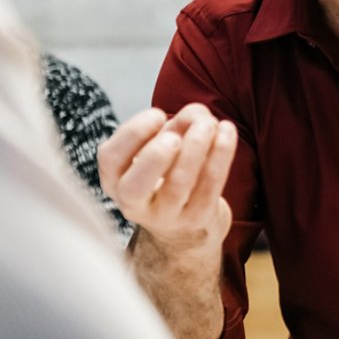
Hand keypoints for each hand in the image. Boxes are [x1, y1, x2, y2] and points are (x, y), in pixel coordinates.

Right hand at [98, 104, 236, 249]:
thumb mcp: (163, 144)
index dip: (133, 134)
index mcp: (116, 180)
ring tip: (208, 124)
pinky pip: (210, 187)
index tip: (158, 115)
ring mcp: (166, 217)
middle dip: (156, 155)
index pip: (111, 159)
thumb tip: (196, 115)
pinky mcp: (197, 219)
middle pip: (135, 186)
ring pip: (178, 184)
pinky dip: (221, 155)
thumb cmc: (170, 171)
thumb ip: (176, 123)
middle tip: (175, 136)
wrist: (187, 223)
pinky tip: (228, 131)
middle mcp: (134, 204)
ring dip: (195, 147)